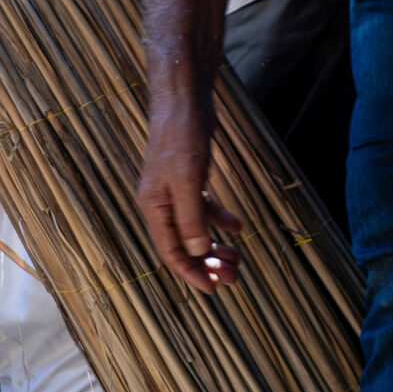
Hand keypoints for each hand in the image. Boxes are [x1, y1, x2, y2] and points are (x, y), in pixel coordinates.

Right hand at [136, 91, 239, 290]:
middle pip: (184, 245)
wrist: (184, 102)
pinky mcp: (189, 180)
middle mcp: (161, 205)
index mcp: (154, 208)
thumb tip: (197, 251)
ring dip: (215, 245)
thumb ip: (190, 218)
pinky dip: (220, 220)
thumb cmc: (180, 139)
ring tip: (238, 256)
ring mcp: (175, 193)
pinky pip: (203, 209)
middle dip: (208, 262)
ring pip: (195, 230)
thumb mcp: (187, 182)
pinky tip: (238, 227)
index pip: (171, 252)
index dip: (191, 273)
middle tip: (234, 276)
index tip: (214, 289)